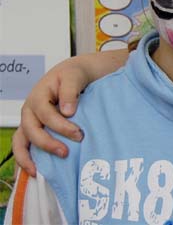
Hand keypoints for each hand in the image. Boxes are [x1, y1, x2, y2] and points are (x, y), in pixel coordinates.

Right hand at [12, 60, 87, 175]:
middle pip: (31, 130)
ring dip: (28, 157)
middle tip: (65, 152)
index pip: (46, 114)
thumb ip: (70, 92)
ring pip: (20, 142)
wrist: (73, 74)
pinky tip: (34, 172)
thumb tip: (67, 111)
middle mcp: (30, 111)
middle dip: (47, 143)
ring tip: (38, 172)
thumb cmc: (73, 75)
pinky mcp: (34, 130)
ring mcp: (29, 121)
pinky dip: (26, 160)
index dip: (60, 125)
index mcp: (38, 96)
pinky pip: (24, 146)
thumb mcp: (74, 77)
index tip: (78, 133)